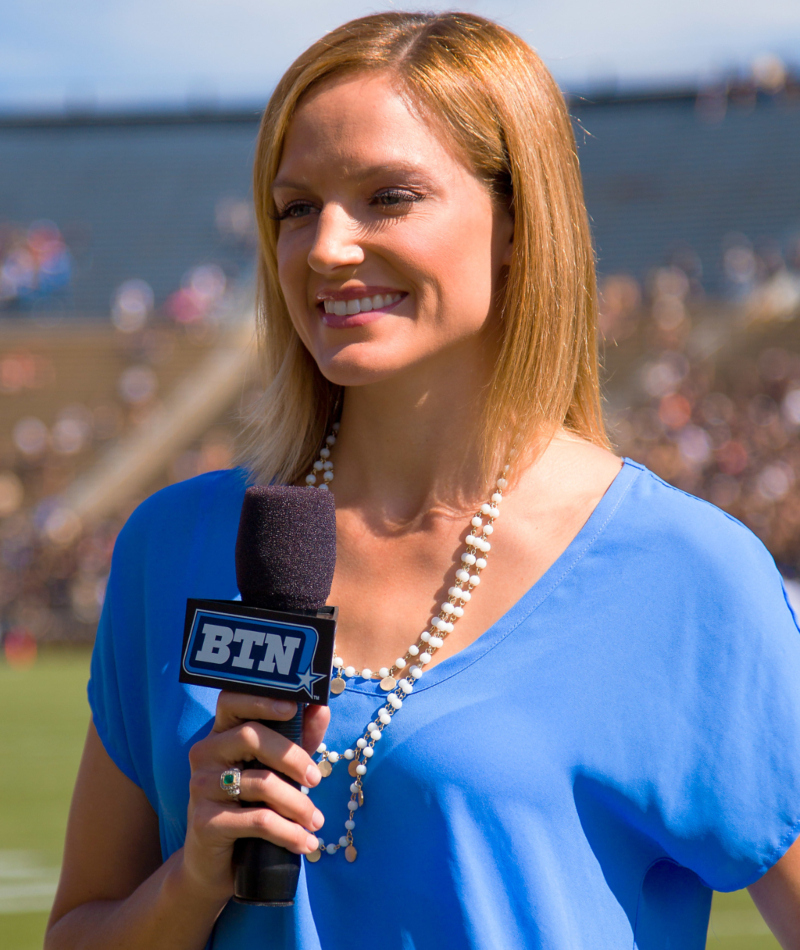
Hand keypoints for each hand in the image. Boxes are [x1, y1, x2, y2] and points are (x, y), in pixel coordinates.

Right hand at [181, 692, 329, 899]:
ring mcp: (200, 786)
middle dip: (292, 757)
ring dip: (297, 803)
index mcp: (222, 733)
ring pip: (259, 782)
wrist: (219, 865)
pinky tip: (305, 843)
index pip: (232, 699)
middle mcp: (205, 753)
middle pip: (250, 735)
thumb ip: (300, 736)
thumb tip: (322, 706)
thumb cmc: (253, 806)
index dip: (261, 699)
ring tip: (316, 821)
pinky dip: (288, 832)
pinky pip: (257, 820)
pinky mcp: (204, 822)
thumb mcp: (279, 768)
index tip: (294, 708)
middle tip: (317, 779)